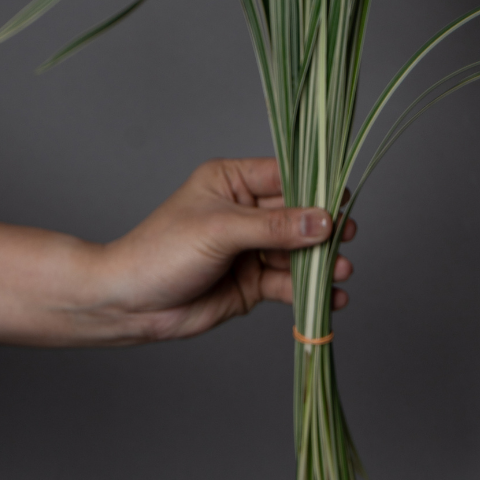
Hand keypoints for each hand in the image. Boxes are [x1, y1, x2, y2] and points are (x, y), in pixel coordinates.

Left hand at [82, 157, 356, 343]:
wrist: (130, 304)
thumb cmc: (162, 251)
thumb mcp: (221, 230)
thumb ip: (274, 227)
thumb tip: (323, 220)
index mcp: (233, 182)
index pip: (285, 176)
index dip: (315, 187)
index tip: (344, 199)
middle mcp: (246, 211)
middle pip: (297, 215)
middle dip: (323, 228)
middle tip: (349, 236)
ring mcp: (251, 248)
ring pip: (297, 251)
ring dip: (320, 261)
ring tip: (341, 270)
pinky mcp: (253, 283)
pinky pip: (289, 282)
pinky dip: (310, 289)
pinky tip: (331, 296)